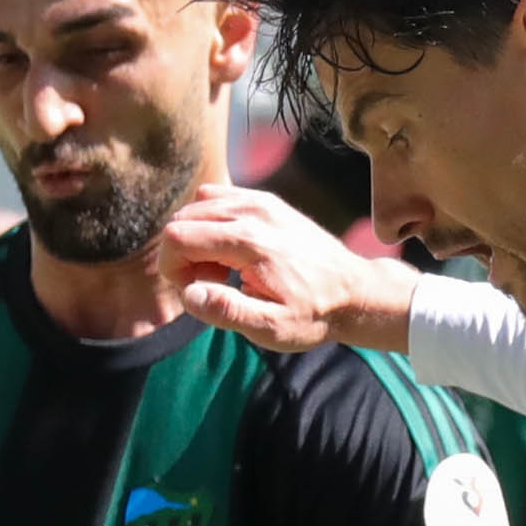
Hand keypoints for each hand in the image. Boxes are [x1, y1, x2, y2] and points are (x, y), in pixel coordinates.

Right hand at [163, 184, 418, 356]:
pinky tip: (231, 252)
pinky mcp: (267, 200)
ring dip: (196, 238)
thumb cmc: (313, 314)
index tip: (196, 292)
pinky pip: (219, 198)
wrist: (353, 291)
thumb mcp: (271, 328)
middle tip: (212, 285)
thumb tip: (188, 293)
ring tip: (222, 270)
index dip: (172, 268)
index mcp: (248, 242)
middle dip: (182, 255)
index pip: (176, 236)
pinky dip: (212, 223)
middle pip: (182, 219)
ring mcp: (260, 200)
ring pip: (198, 205)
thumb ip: (227, 311)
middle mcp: (252, 211)